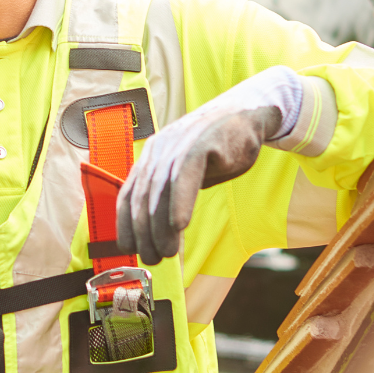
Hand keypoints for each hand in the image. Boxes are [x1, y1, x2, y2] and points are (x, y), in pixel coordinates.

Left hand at [116, 66, 301, 263]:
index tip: (130, 249)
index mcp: (151, 157)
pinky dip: (180, 202)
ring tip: (166, 252)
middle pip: (142, 197)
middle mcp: (159, 150)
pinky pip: (184, 176)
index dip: (125, 225)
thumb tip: (161, 231)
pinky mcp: (200, 144)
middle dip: (144, 234)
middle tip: (153, 259)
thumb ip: (173, 194)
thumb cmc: (219, 148)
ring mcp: (178, 145)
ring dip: (161, 227)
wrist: (248, 113)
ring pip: (161, 191)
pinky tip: (180, 224)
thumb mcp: (190, 172)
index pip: (128, 195)